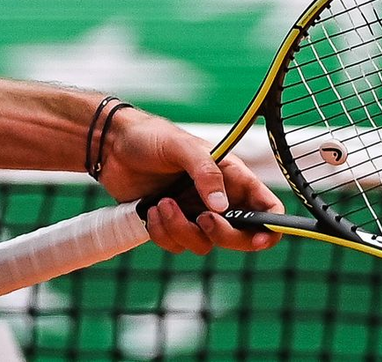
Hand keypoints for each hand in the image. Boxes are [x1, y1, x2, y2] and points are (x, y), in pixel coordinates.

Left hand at [98, 106, 282, 255]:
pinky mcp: (170, 223)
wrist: (111, 145)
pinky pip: (176, 245)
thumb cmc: (148, 135)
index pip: (266, 206)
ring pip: (204, 244)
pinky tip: (150, 209)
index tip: (257, 237)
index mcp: (229, 176)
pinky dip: (163, 233)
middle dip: (223, 235)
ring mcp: (192, 212)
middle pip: (240, 237)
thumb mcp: (180, 145)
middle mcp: (215, 198)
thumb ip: (205, 171)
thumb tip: (221, 207)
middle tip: (202, 220)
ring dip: (182, 230)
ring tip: (162, 204)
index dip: (270, 226)